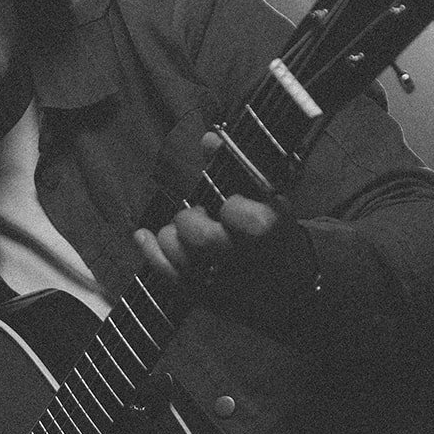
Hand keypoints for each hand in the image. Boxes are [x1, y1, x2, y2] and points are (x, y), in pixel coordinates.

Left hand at [133, 138, 316, 331]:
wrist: (289, 290)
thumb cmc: (277, 235)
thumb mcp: (271, 201)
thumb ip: (241, 166)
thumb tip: (209, 139)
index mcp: (269, 233)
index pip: (238, 214)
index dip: (232, 206)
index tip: (233, 205)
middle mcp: (240, 261)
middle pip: (196, 234)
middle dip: (192, 218)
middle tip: (202, 216)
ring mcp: (216, 282)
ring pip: (174, 248)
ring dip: (173, 233)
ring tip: (189, 233)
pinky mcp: (198, 295)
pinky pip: (162, 271)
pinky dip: (150, 249)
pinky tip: (145, 236)